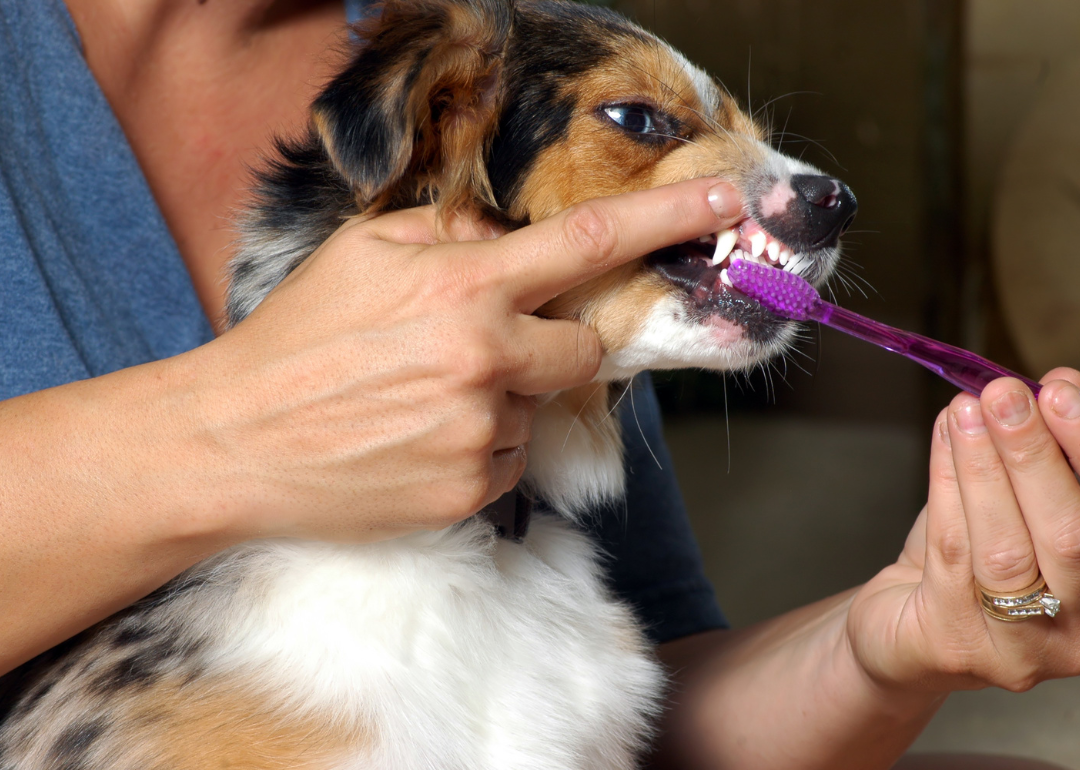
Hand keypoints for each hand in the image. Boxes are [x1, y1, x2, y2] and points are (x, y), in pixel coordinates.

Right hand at [185, 178, 741, 542]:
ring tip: (422, 403)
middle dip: (555, 345)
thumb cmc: (295, 338)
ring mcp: (481, 433)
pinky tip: (418, 441)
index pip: (590, 243)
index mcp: (464, 287)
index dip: (669, 222)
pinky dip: (480, 448)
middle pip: (583, 350)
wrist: (235, 442)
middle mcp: (486, 359)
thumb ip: (446, 233)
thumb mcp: (362, 253)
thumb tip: (500, 241)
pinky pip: (509, 461)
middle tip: (490, 347)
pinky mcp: (470, 491)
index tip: (730, 204)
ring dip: (502, 401)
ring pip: (538, 410)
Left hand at [849, 367, 1079, 694]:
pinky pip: (951, 554)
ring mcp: (1021, 648)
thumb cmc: (972, 560)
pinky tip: (943, 440)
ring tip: (966, 411)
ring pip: (1005, 548)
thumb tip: (1051, 386)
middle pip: (1069, 537)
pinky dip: (947, 486)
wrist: (905, 627)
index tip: (1059, 390)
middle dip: (1036, 456)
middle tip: (1006, 395)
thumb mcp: (1020, 504)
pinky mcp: (956, 645)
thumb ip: (1046, 456)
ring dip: (984, 468)